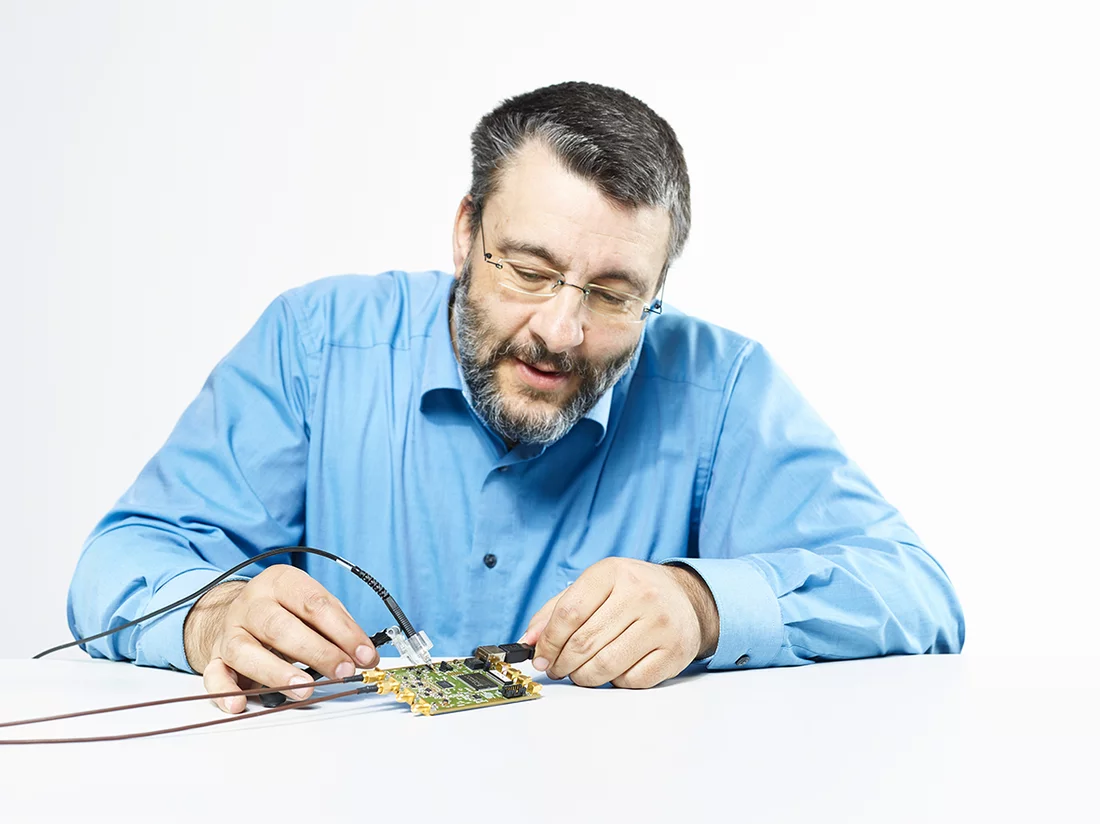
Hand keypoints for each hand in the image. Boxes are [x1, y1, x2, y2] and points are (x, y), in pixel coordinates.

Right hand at [183, 565, 378, 712]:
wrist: (238, 609)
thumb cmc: (285, 610)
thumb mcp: (312, 604)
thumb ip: (338, 626)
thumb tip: (365, 655)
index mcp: (280, 582)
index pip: (314, 604)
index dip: (343, 631)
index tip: (364, 654)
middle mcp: (252, 603)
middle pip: (280, 626)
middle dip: (316, 651)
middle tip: (342, 671)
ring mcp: (230, 630)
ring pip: (245, 650)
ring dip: (276, 672)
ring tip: (304, 688)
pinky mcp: (215, 656)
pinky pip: (214, 674)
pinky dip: (224, 692)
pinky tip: (240, 704)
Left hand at [522, 558, 719, 688]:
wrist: (685, 597)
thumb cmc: (631, 592)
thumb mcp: (594, 587)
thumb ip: (556, 610)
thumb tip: (529, 640)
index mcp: (613, 572)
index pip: (569, 612)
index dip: (548, 641)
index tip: (540, 657)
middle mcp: (640, 594)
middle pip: (584, 642)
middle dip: (562, 663)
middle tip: (557, 669)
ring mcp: (660, 624)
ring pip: (605, 666)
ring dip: (583, 677)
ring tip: (580, 673)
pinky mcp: (675, 652)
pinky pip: (630, 681)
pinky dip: (615, 682)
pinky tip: (614, 669)